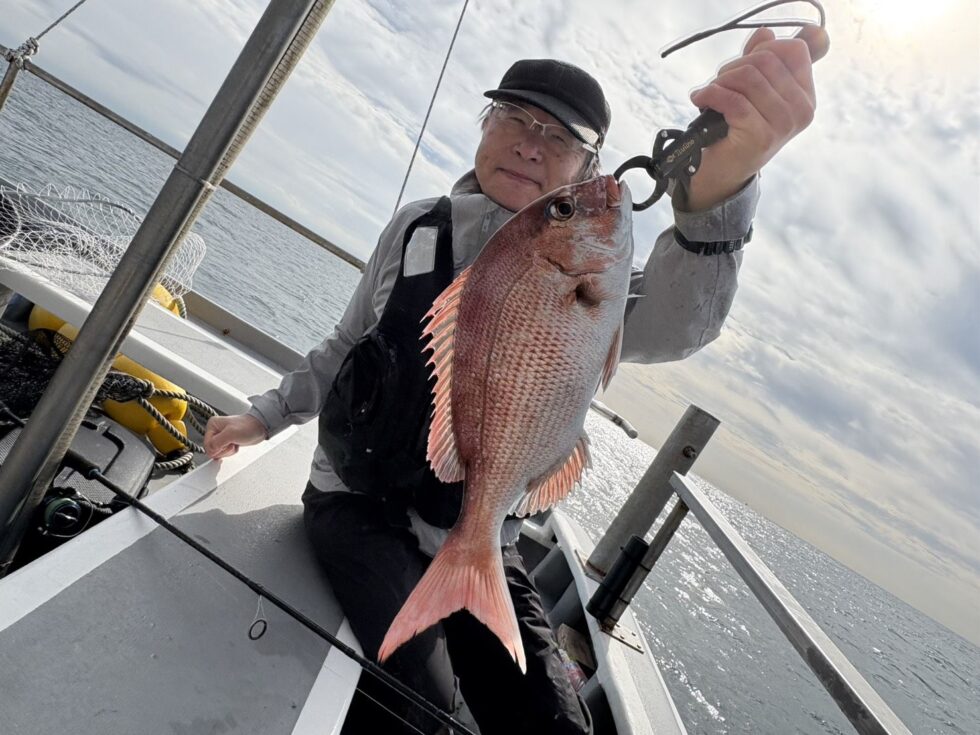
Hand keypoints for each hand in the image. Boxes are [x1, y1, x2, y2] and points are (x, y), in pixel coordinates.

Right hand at [204, 413, 267, 459]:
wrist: (260, 428)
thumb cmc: (248, 427)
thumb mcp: (231, 433)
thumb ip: (217, 442)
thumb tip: (210, 450)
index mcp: (212, 425)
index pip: (207, 444)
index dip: (217, 448)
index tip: (226, 444)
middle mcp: (215, 430)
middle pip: (211, 449)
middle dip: (223, 450)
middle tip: (231, 443)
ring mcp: (221, 437)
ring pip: (218, 452)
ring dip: (228, 451)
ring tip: (234, 443)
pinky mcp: (227, 442)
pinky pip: (224, 453)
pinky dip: (231, 452)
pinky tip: (236, 445)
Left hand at [682, 24, 829, 210]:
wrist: (722, 172)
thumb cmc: (736, 129)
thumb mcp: (752, 90)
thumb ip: (761, 59)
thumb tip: (765, 32)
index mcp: (805, 96)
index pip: (793, 50)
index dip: (763, 49)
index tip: (742, 66)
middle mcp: (801, 110)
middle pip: (767, 60)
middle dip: (734, 66)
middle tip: (719, 84)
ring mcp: (783, 125)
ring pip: (748, 77)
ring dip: (720, 82)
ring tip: (711, 94)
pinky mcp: (760, 136)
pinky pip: (733, 100)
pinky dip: (710, 95)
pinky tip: (700, 100)